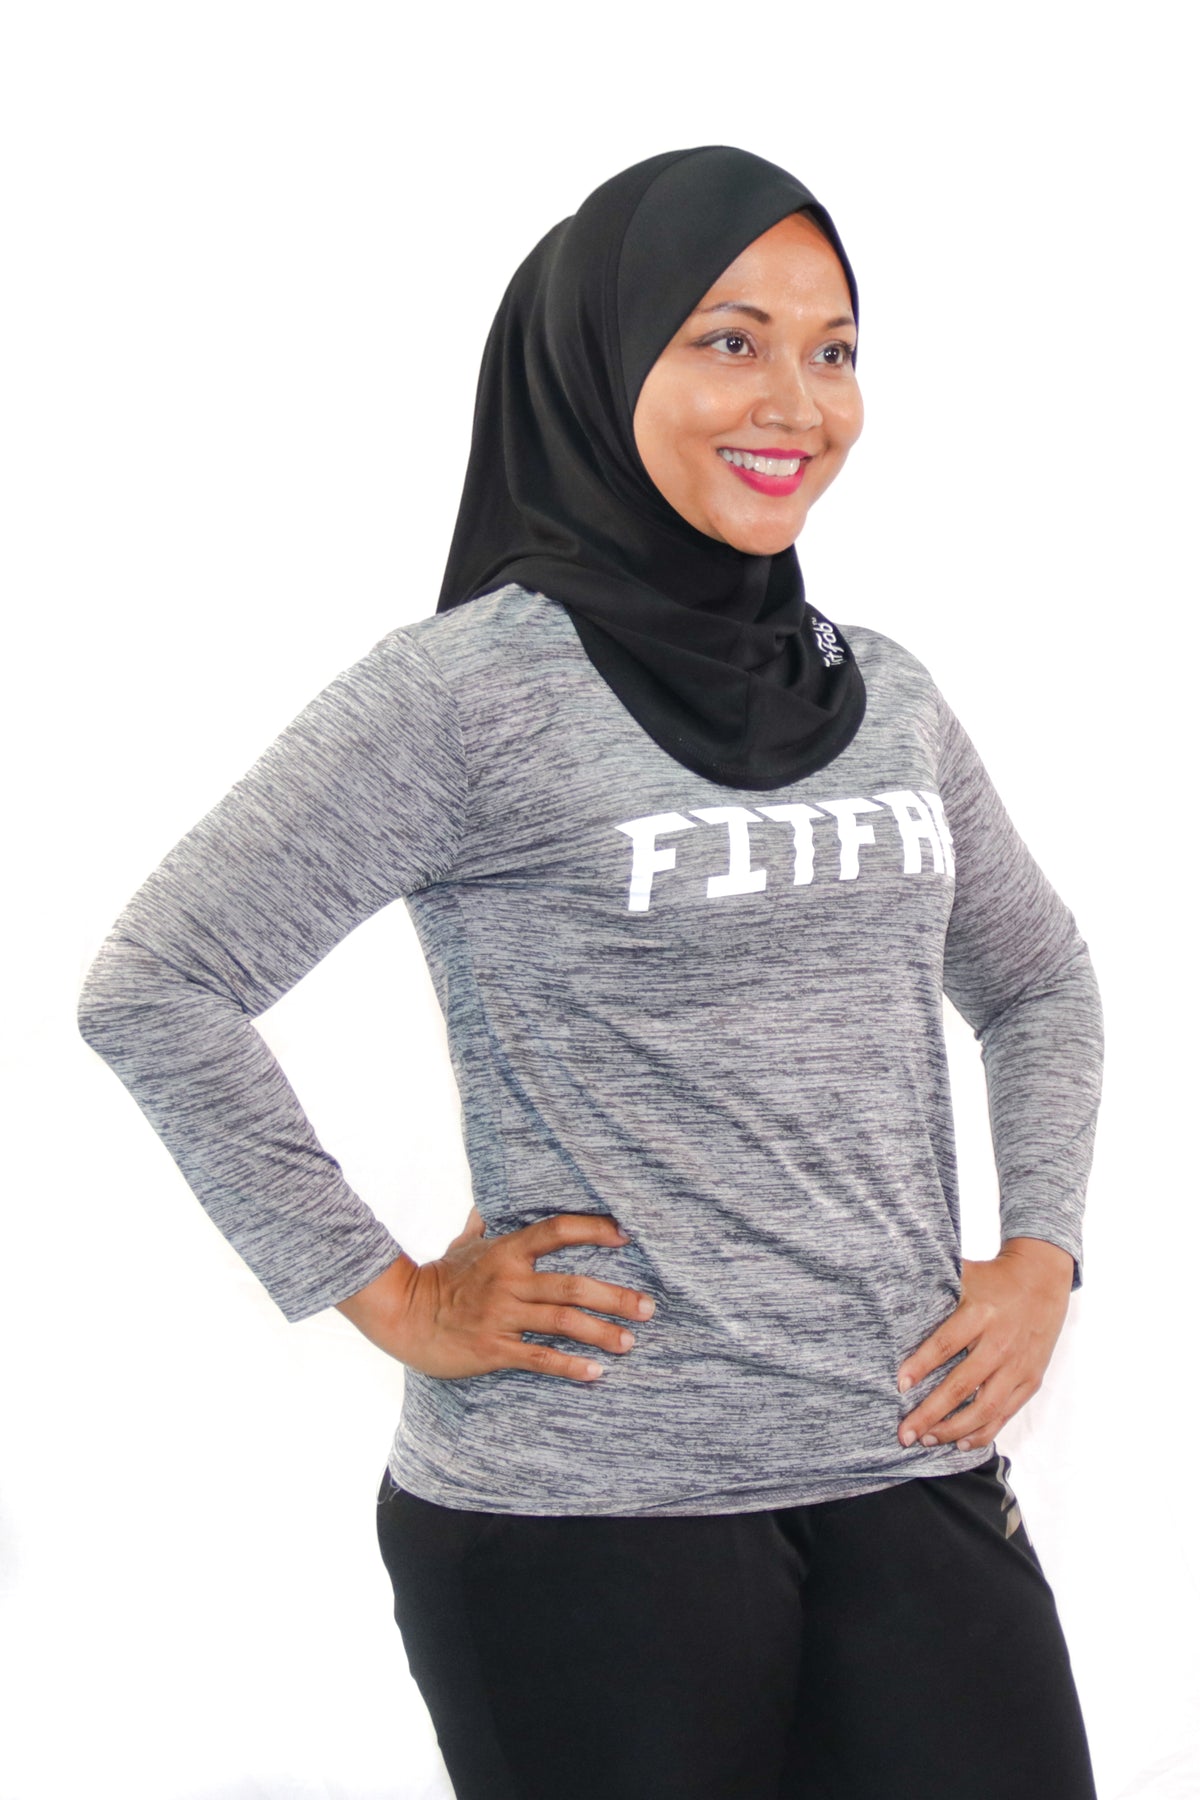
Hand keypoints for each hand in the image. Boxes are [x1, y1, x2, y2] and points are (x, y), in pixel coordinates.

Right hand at [335, 1208, 655, 1382]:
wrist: (403, 1317)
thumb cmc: (438, 1279)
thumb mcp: (462, 1245)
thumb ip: (482, 1225)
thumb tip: (486, 1206)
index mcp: (506, 1251)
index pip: (557, 1231)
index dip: (594, 1230)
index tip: (627, 1235)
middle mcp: (509, 1281)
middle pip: (572, 1286)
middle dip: (615, 1297)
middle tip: (648, 1307)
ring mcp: (502, 1316)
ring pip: (562, 1323)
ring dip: (600, 1333)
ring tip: (629, 1342)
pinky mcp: (494, 1349)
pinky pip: (538, 1358)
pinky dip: (569, 1366)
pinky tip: (595, 1373)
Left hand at [895, 1238, 1074, 1451]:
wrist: (1043, 1278)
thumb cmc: (993, 1279)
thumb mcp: (963, 1275)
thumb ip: (932, 1289)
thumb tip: (889, 1300)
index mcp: (980, 1313)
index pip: (945, 1345)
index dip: (921, 1366)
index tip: (899, 1386)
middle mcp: (1000, 1343)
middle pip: (960, 1386)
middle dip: (929, 1414)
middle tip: (904, 1433)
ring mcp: (1018, 1365)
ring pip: (984, 1408)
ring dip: (954, 1429)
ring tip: (927, 1441)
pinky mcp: (1031, 1380)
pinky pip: (1005, 1413)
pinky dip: (983, 1432)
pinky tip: (961, 1443)